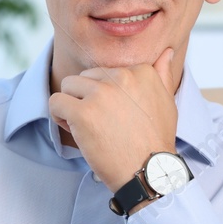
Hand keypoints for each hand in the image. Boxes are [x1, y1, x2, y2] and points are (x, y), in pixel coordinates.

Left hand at [49, 47, 178, 196]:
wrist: (148, 171)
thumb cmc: (155, 140)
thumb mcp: (167, 102)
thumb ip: (161, 75)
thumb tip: (166, 52)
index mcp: (141, 71)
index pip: (106, 72)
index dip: (105, 93)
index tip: (115, 114)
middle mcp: (122, 77)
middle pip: (85, 76)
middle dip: (86, 97)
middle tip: (100, 123)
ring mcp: (101, 93)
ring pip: (68, 85)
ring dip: (71, 104)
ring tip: (86, 126)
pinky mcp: (83, 112)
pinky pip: (56, 101)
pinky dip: (59, 116)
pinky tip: (75, 130)